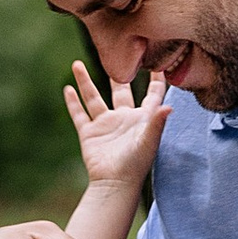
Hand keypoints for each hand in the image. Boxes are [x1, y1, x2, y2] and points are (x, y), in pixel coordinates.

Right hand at [65, 61, 172, 192]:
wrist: (114, 184)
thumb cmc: (136, 165)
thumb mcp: (149, 141)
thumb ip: (157, 123)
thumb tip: (170, 106)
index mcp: (142, 118)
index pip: (153, 93)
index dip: (157, 78)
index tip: (158, 60)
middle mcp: (124, 118)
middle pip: (120, 90)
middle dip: (118, 74)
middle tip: (116, 54)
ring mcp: (105, 125)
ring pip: (93, 98)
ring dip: (85, 81)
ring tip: (76, 63)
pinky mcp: (89, 133)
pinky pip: (79, 114)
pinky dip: (72, 102)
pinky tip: (67, 89)